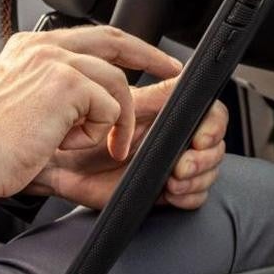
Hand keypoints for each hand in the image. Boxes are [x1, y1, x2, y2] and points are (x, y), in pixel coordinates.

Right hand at [0, 26, 183, 207]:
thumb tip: (94, 92)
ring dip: (115, 119)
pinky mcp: (67, 82)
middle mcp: (41, 46)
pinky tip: (65, 141)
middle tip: (171, 72)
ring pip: (115, 81)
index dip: (124, 47)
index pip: (89, 36)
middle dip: (149, 55)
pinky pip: (109, 107)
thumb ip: (51, 85)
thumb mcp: (21, 100)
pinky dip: (96, 132)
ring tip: (91, 143)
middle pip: (112, 39)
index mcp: (29, 47)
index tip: (147, 58)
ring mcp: (54, 60)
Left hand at [28, 73, 229, 211]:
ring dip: (196, 177)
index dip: (213, 125)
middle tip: (182, 166)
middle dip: (204, 157)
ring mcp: (170, 163)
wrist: (58, 163)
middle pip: (215, 144)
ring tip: (172, 179)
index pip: (210, 113)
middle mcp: (173, 136)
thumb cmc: (81, 128)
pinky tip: (171, 191)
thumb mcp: (121, 109)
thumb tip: (183, 78)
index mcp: (167, 112)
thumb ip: (156, 97)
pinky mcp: (162, 189)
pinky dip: (189, 195)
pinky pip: (194, 196)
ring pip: (208, 170)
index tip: (199, 137)